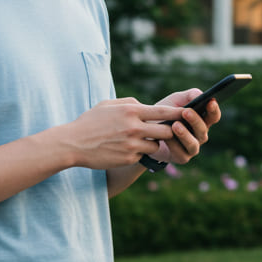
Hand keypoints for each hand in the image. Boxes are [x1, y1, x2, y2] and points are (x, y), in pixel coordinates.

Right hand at [62, 97, 186, 169]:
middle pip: (167, 131)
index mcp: (131, 111)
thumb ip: (130, 103)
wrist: (72, 143)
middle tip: (168, 130)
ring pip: (157, 145)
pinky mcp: (128, 158)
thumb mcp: (109, 105)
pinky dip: (139, 153)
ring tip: (142, 140)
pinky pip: (143, 155)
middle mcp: (134, 128)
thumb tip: (146, 105)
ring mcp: (132, 144)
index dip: (179, 114)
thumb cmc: (90, 122)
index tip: (189, 113)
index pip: (163, 112)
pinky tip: (126, 149)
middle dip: (170, 131)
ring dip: (154, 143)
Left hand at [144, 88, 221, 166]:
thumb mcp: (176, 100)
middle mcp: (200, 135)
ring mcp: (192, 147)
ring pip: (194, 144)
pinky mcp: (182, 157)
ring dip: (185, 135)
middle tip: (186, 112)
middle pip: (203, 130)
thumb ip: (190, 95)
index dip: (214, 110)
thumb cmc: (165, 113)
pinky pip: (181, 153)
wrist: (146, 130)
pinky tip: (165, 137)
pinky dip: (173, 145)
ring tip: (175, 125)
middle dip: (195, 121)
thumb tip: (200, 95)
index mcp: (202, 120)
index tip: (210, 101)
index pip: (213, 116)